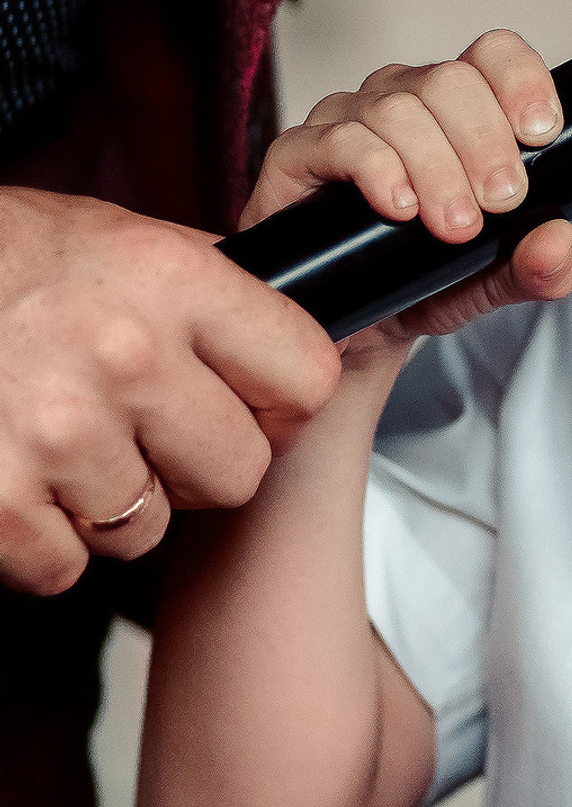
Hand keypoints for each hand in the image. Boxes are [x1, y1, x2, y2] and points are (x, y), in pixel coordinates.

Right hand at [0, 186, 341, 596]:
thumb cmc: (5, 260)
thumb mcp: (121, 239)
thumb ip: (209, 291)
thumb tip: (287, 342)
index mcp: (172, 281)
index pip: (307, 375)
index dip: (283, 405)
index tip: (254, 407)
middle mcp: (127, 356)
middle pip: (239, 474)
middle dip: (195, 468)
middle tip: (143, 435)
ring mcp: (60, 433)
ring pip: (147, 530)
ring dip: (107, 504)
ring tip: (61, 443)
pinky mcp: (0, 502)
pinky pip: (66, 567)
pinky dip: (40, 541)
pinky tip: (19, 478)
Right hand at [248, 29, 571, 357]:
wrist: (349, 332)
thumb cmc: (416, 285)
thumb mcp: (489, 282)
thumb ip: (534, 267)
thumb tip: (558, 243)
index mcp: (456, 112)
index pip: (491, 55)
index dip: (521, 80)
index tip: (542, 133)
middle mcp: (401, 102)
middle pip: (449, 80)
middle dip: (485, 142)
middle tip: (500, 202)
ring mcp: (346, 122)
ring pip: (397, 108)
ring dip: (437, 167)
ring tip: (455, 224)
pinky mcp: (298, 155)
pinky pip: (340, 139)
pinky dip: (378, 169)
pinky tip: (399, 207)